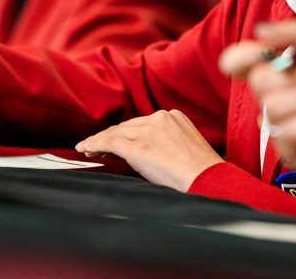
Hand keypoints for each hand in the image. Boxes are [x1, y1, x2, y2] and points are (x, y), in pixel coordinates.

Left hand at [75, 109, 223, 190]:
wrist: (208, 179)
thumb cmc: (202, 171)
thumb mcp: (186, 146)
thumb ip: (168, 142)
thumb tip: (150, 152)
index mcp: (173, 116)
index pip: (141, 123)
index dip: (125, 133)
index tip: (115, 141)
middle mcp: (159, 118)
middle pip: (127, 126)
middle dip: (111, 136)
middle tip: (95, 146)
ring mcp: (148, 131)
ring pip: (116, 133)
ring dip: (99, 141)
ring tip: (87, 149)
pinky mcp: (138, 147)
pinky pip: (110, 142)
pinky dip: (95, 144)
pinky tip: (86, 148)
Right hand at [219, 21, 295, 190]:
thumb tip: (259, 30)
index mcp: (283, 71)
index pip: (242, 62)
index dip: (241, 57)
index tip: (253, 54)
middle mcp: (278, 97)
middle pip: (258, 80)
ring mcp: (283, 126)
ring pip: (272, 105)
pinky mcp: (291, 153)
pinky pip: (283, 132)